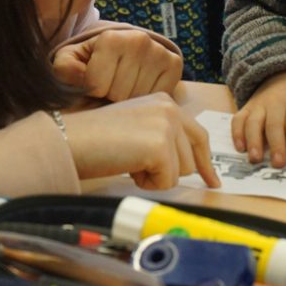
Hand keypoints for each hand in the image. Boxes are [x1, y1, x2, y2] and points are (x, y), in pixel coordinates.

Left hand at [52, 29, 182, 100]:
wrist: (121, 52)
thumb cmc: (91, 61)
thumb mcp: (69, 61)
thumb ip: (64, 68)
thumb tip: (78, 76)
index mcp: (111, 38)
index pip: (98, 86)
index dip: (93, 92)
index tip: (94, 85)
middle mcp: (139, 41)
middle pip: (120, 95)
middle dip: (111, 98)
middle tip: (110, 90)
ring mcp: (159, 52)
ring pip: (140, 99)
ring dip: (129, 102)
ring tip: (124, 89)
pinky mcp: (174, 65)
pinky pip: (160, 98)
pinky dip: (148, 100)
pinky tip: (140, 90)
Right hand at [63, 92, 220, 189]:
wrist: (71, 140)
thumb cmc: (95, 139)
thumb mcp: (136, 129)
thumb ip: (162, 137)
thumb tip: (188, 166)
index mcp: (164, 102)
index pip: (197, 135)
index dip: (205, 163)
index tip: (214, 182)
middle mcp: (170, 109)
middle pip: (191, 159)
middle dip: (166, 171)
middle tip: (134, 162)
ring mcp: (167, 125)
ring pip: (180, 172)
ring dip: (155, 176)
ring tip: (127, 160)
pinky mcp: (160, 146)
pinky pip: (166, 182)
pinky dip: (146, 183)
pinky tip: (126, 167)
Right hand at [231, 71, 285, 168]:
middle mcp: (276, 102)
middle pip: (274, 125)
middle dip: (275, 145)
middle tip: (278, 164)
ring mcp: (260, 104)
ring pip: (253, 122)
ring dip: (253, 140)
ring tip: (255, 158)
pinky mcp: (248, 107)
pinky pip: (239, 119)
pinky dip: (237, 133)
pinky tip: (240, 147)